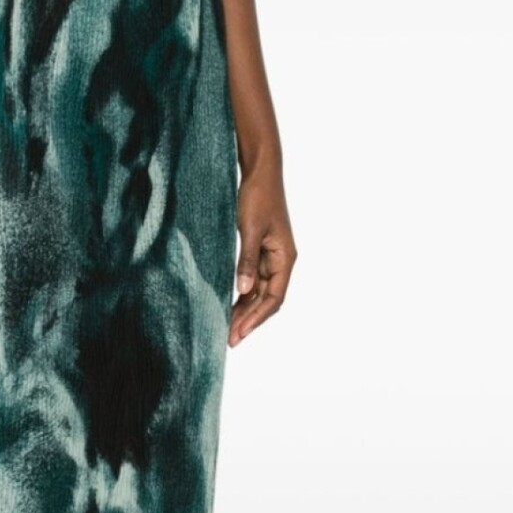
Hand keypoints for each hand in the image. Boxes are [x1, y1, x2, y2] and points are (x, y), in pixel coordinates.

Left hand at [229, 169, 297, 346]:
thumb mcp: (250, 229)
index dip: (257, 318)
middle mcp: (281, 261)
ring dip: (244, 311)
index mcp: (285, 258)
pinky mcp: (259, 252)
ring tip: (227, 329)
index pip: (274, 298)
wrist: (259, 172)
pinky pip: (252, 282)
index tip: (239, 333)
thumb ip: (246, 260)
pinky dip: (242, 296)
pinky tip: (228, 307)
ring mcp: (270, 258)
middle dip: (249, 320)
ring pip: (259, 294)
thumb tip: (244, 289)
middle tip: (229, 340)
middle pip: (267, 300)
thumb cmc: (257, 197)